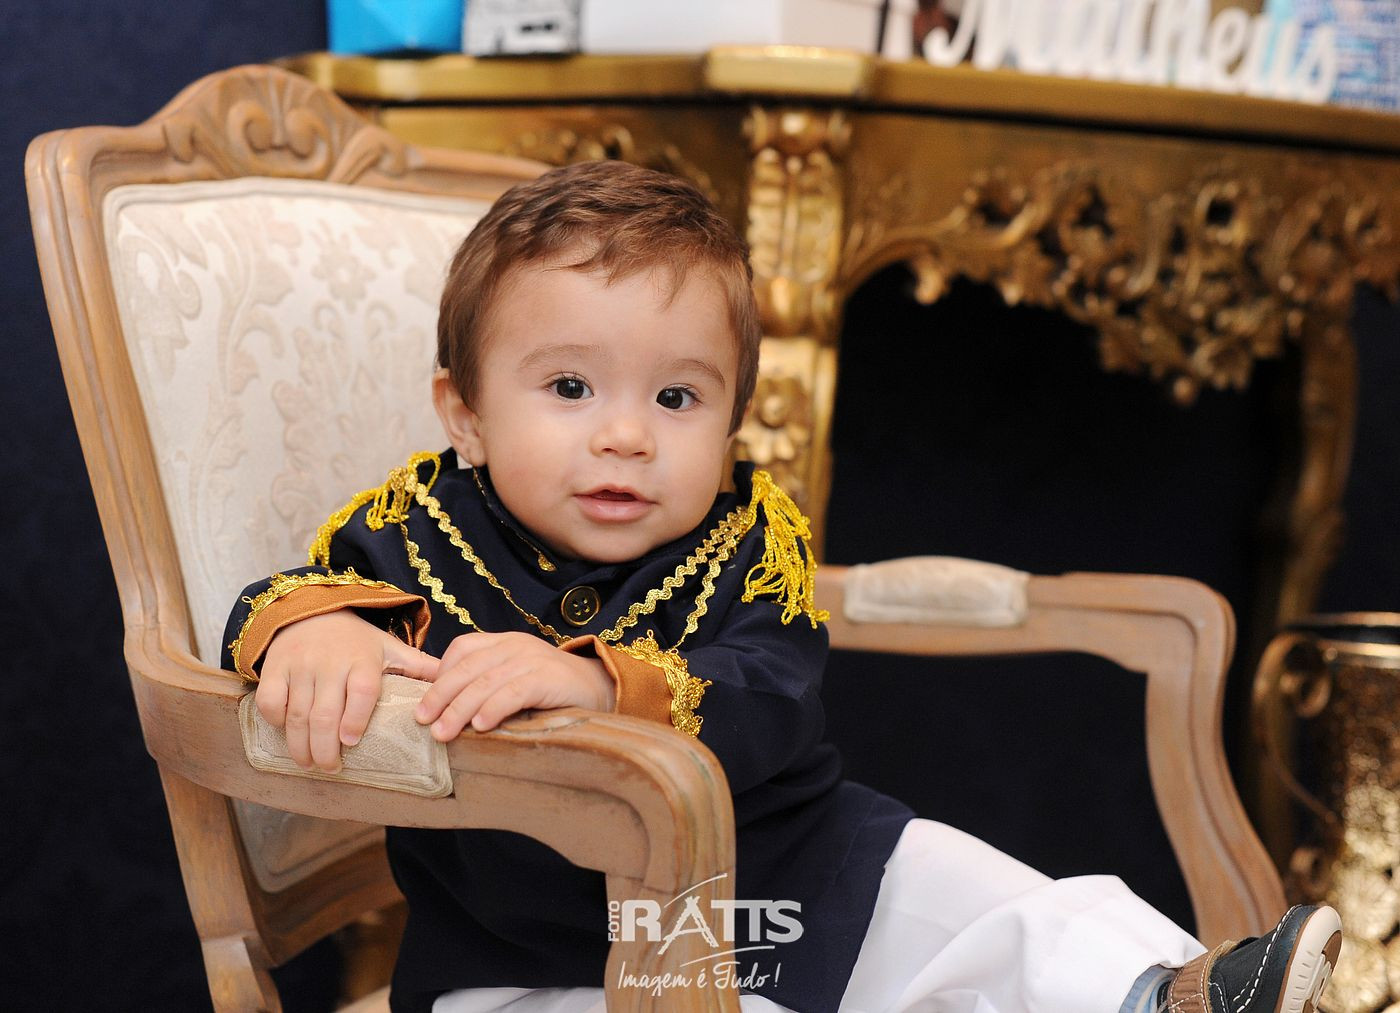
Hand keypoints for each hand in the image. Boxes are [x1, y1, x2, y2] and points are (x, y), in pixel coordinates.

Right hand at [256, 609, 438, 771]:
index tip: (352, 742)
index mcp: (363, 659)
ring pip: (297, 714)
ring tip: (309, 764)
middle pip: (325, 713)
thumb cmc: (356, 640)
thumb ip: (419, 666)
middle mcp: (330, 662)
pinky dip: (276, 722)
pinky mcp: (275, 667)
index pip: (362, 691)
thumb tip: (455, 682)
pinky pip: (271, 701)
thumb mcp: (389, 647)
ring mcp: (300, 665)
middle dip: (325, 748)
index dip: (356, 719)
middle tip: (331, 768)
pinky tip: (287, 734)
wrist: (312, 611)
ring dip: (301, 746)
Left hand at [415, 632, 614, 739]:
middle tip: (422, 721)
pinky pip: (513, 692)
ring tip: (443, 733)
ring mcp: (532, 659)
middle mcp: (515, 645)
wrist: (602, 688)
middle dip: (440, 695)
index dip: (439, 675)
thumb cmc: (553, 691)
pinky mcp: (548, 678)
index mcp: (504, 643)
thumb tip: (445, 712)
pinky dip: (493, 709)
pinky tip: (481, 727)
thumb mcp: (516, 679)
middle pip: (466, 667)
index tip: (424, 703)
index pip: (462, 648)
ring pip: (485, 682)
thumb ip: (488, 685)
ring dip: (459, 709)